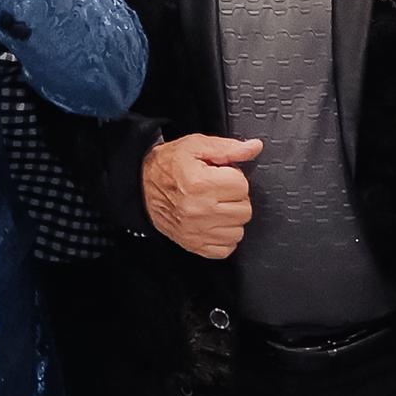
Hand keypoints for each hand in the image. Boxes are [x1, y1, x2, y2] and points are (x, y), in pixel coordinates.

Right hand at [144, 131, 259, 259]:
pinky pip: (226, 249)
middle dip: (235, 198)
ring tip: (215, 206)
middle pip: (244, 210)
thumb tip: (255, 148)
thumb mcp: (196, 146)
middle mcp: (199, 211)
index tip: (220, 175)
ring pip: (238, 231)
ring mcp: (196, 231)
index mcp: (200, 184)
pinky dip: (223, 237)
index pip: (242, 185)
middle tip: (218, 190)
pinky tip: (213, 222)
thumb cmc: (167, 164)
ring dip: (230, 218)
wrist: (140, 185)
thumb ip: (228, 148)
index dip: (233, 177)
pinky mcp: (193, 245)